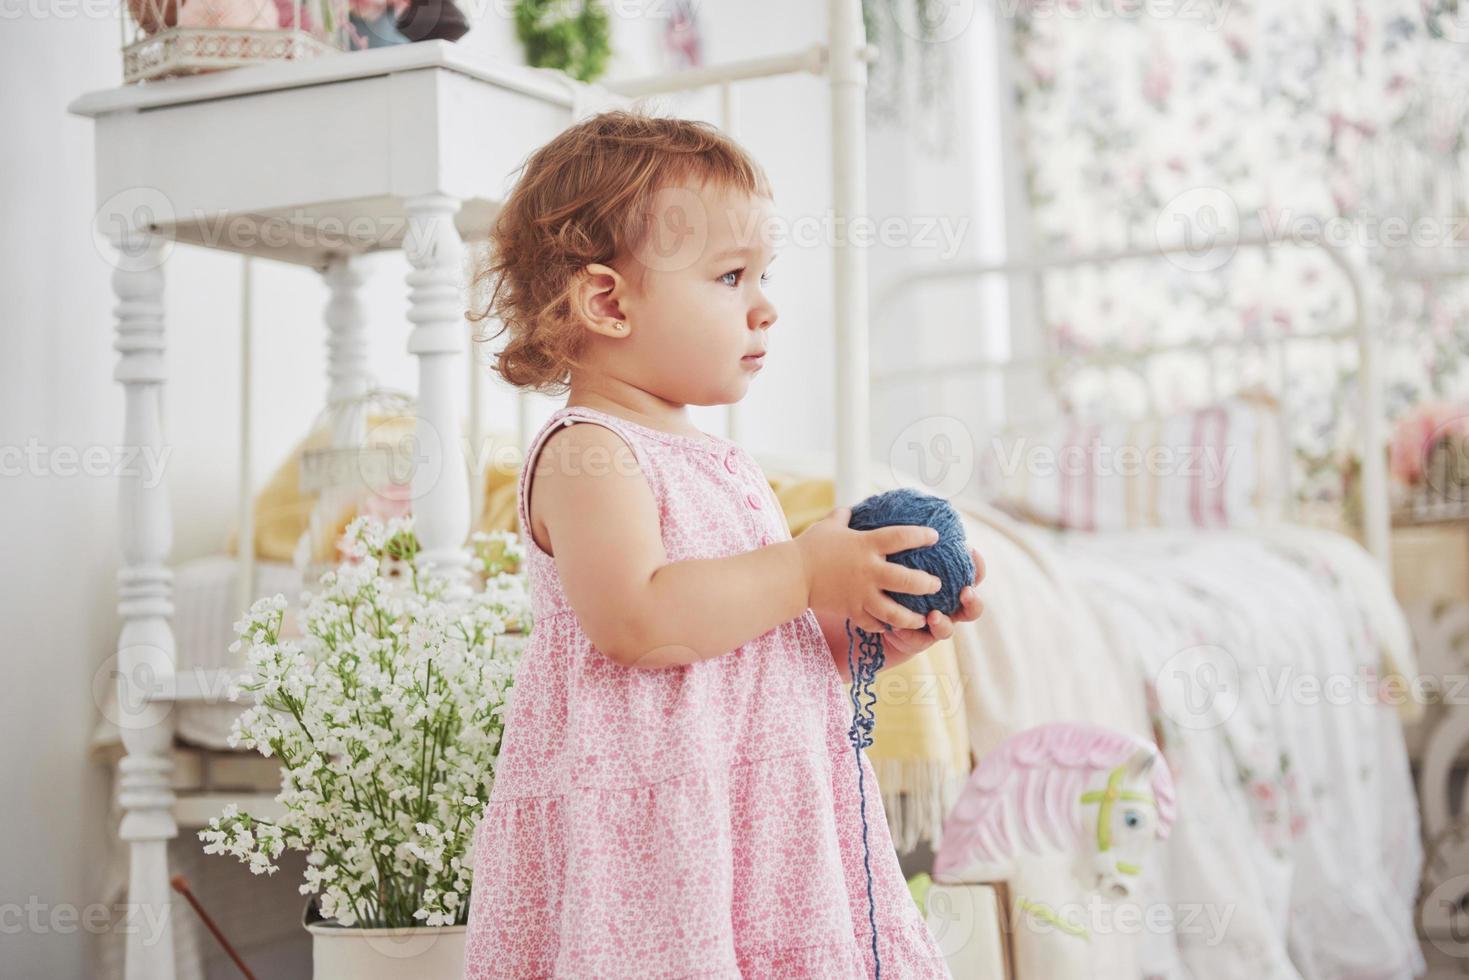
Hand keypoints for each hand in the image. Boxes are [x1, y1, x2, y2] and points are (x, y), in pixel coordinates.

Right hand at [794, 505, 942, 633]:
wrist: (792, 574)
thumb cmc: (810, 547)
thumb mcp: (828, 526)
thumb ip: (843, 517)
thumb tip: (849, 508)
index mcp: (866, 545)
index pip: (901, 537)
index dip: (921, 536)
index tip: (935, 536)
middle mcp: (869, 570)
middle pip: (907, 580)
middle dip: (927, 584)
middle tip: (936, 585)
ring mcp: (861, 594)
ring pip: (895, 611)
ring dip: (911, 617)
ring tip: (922, 619)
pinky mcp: (852, 610)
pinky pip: (873, 623)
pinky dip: (883, 626)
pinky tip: (890, 626)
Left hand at [873, 545, 985, 670]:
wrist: (871, 615)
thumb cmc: (887, 580)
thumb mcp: (892, 558)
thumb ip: (898, 539)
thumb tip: (893, 507)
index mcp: (945, 582)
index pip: (968, 573)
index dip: (976, 564)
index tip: (970, 550)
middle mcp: (945, 605)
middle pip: (971, 605)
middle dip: (973, 600)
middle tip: (965, 591)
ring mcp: (933, 626)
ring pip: (949, 629)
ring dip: (945, 623)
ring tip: (934, 616)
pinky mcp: (916, 641)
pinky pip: (919, 640)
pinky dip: (912, 634)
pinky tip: (901, 627)